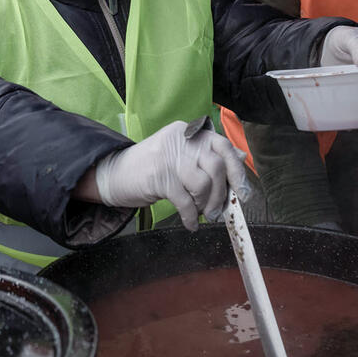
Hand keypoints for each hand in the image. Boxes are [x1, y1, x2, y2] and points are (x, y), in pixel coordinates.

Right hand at [93, 120, 249, 231]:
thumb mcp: (181, 155)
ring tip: (199, 213)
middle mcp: (180, 140)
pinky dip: (190, 217)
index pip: (223, 146)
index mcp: (188, 132)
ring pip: (203, 184)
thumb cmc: (152, 167)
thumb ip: (208, 155)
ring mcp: (168, 156)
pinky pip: (185, 201)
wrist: (114, 173)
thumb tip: (241, 158)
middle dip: (221, 194)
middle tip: (216, 211)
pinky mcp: (158, 176)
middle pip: (216, 166)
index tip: (243, 192)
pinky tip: (189, 223)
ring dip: (205, 205)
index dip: (237, 170)